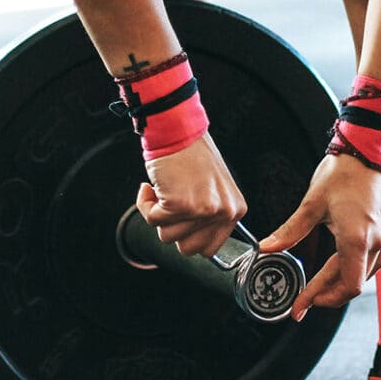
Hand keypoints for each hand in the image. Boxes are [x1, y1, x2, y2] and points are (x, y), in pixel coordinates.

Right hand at [136, 132, 247, 256]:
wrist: (177, 129)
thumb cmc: (191, 155)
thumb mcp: (213, 189)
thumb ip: (209, 217)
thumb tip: (192, 243)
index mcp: (235, 210)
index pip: (209, 249)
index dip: (188, 237)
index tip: (182, 220)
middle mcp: (223, 212)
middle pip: (187, 249)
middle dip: (172, 229)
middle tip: (172, 204)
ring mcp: (202, 210)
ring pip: (167, 236)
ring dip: (158, 214)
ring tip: (164, 190)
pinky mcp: (179, 204)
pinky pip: (151, 220)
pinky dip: (145, 204)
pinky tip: (151, 187)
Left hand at [259, 155, 380, 320]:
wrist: (370, 150)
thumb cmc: (343, 173)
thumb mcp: (312, 204)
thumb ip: (290, 230)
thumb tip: (266, 248)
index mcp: (357, 239)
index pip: (344, 286)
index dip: (320, 300)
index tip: (300, 307)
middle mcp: (376, 244)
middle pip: (352, 286)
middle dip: (326, 296)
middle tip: (303, 301)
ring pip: (364, 277)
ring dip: (340, 286)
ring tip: (317, 289)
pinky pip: (372, 264)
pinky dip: (353, 273)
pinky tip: (338, 271)